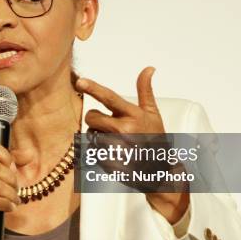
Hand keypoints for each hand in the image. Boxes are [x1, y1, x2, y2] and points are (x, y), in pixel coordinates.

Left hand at [76, 66, 188, 223]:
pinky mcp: (110, 163)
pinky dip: (98, 153)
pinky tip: (114, 155)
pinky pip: (92, 152)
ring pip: (90, 135)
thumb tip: (148, 68)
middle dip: (96, 121)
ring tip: (116, 143)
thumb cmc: (155, 138)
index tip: (81, 82)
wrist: (160, 170)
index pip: (110, 98)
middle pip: (91, 117)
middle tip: (112, 128)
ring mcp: (117, 147)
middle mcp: (125, 130)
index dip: (94, 88)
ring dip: (98, 138)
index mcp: (134, 115)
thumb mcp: (152, 114)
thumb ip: (145, 91)